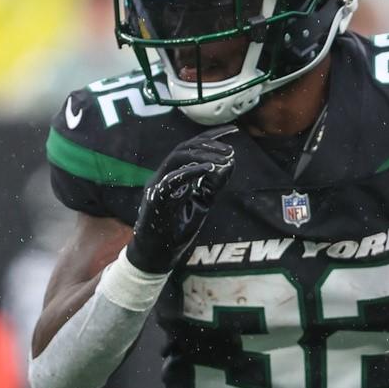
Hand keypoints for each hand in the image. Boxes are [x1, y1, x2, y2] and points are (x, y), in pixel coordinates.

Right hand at [125, 128, 235, 273]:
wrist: (157, 256)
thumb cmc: (176, 231)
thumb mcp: (201, 204)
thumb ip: (212, 185)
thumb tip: (229, 164)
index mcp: (173, 175)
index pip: (190, 148)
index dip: (211, 137)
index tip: (233, 131)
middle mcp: (163, 176)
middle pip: (184, 148)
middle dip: (209, 144)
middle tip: (230, 150)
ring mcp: (157, 186)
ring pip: (177, 158)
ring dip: (202, 155)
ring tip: (223, 158)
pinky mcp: (155, 200)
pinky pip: (171, 179)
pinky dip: (191, 171)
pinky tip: (209, 169)